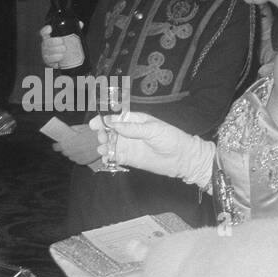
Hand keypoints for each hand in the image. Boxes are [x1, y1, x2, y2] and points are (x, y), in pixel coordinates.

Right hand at [39, 24, 83, 68]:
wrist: (62, 57)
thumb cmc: (64, 44)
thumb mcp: (67, 37)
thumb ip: (74, 29)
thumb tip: (80, 24)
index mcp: (48, 37)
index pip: (44, 32)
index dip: (45, 30)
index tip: (50, 28)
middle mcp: (45, 45)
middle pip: (46, 42)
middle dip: (53, 42)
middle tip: (62, 42)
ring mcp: (46, 53)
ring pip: (47, 52)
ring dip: (55, 52)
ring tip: (63, 52)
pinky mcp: (48, 62)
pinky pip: (49, 61)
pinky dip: (54, 60)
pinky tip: (59, 60)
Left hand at [53, 123, 101, 165]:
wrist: (105, 140)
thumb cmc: (92, 132)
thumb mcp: (80, 128)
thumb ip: (71, 132)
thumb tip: (67, 133)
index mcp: (67, 142)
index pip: (56, 147)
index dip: (57, 145)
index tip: (58, 143)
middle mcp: (70, 151)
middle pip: (64, 152)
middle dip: (67, 148)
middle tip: (72, 143)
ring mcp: (76, 158)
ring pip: (71, 156)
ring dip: (73, 152)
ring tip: (81, 147)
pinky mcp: (83, 162)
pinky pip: (78, 160)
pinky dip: (80, 156)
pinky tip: (85, 151)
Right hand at [89, 112, 213, 186]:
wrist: (182, 158)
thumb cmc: (171, 139)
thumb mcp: (152, 130)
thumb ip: (132, 128)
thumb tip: (113, 124)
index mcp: (134, 120)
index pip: (115, 117)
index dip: (104, 120)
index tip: (95, 124)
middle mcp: (128, 132)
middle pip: (109, 130)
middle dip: (102, 133)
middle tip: (102, 138)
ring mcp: (127, 145)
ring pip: (109, 144)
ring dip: (103, 145)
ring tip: (103, 148)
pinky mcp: (128, 158)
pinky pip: (113, 157)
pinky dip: (107, 157)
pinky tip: (106, 158)